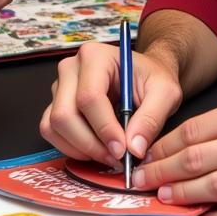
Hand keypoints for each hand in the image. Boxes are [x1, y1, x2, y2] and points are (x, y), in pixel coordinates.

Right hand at [40, 41, 182, 167]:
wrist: (143, 75)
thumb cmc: (152, 79)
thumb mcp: (165, 93)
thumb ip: (152, 118)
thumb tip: (133, 148)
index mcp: (95, 56)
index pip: (89, 97)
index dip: (104, 129)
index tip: (123, 152)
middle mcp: (70, 67)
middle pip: (65, 114)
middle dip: (91, 144)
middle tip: (117, 159)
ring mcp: (59, 85)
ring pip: (54, 125)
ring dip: (80, 148)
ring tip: (108, 155)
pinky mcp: (55, 103)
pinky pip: (50, 131)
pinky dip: (70, 147)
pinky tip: (94, 150)